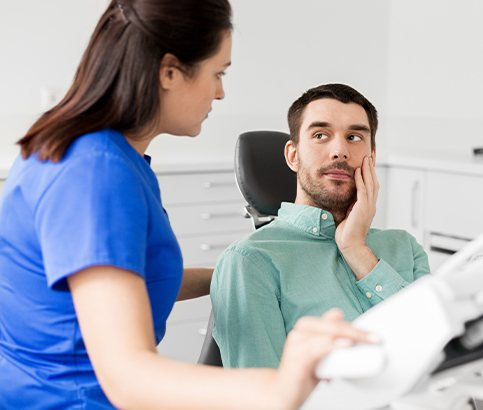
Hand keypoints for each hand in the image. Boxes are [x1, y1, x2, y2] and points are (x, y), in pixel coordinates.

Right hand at [273, 309, 376, 409]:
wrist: (282, 393)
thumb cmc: (301, 373)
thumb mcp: (321, 354)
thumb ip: (329, 339)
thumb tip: (341, 321)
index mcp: (306, 327)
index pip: (334, 320)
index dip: (354, 326)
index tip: (372, 335)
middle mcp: (300, 331)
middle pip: (333, 325)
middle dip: (356, 331)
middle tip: (374, 339)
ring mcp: (297, 342)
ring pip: (328, 333)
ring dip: (349, 336)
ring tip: (364, 341)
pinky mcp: (296, 356)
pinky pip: (318, 347)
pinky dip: (333, 345)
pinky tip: (345, 344)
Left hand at [335, 156, 378, 278]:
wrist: (350, 245)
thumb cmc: (347, 234)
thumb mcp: (349, 216)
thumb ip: (350, 206)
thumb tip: (346, 199)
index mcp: (368, 206)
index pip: (371, 186)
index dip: (371, 173)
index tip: (369, 162)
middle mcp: (371, 205)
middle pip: (374, 181)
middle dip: (372, 168)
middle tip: (370, 154)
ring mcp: (368, 207)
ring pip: (370, 184)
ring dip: (368, 170)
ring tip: (366, 158)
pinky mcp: (363, 209)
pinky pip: (363, 191)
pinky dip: (361, 180)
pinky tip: (359, 171)